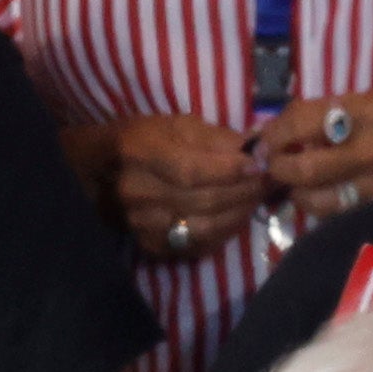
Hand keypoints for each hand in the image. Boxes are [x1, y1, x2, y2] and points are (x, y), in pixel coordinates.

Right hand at [85, 116, 269, 263]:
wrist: (104, 172)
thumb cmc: (146, 140)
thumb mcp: (176, 125)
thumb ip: (216, 138)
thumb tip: (256, 148)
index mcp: (140, 153)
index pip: (191, 170)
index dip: (230, 171)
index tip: (259, 164)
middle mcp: (137, 192)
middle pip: (203, 200)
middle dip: (244, 191)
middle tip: (268, 181)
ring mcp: (142, 223)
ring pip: (204, 227)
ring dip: (240, 213)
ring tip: (256, 197)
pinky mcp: (151, 245)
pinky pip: (198, 245)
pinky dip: (225, 231)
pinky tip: (236, 216)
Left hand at [254, 91, 372, 219]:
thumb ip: (336, 114)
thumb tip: (285, 129)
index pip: (304, 121)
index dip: (274, 132)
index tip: (264, 138)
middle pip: (305, 168)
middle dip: (278, 168)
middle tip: (270, 165)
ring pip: (319, 200)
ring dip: (297, 194)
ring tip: (295, 183)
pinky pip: (342, 214)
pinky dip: (323, 207)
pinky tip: (321, 197)